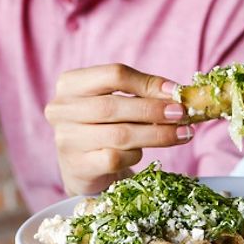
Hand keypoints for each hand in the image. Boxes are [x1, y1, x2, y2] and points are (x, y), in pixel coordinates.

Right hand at [45, 63, 193, 194]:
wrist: (83, 168)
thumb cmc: (104, 127)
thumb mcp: (117, 103)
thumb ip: (141, 94)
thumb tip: (177, 93)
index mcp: (70, 84)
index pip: (114, 75)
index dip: (148, 83)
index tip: (176, 92)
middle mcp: (61, 109)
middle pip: (114, 105)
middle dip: (154, 110)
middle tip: (182, 114)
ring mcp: (66, 139)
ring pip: (119, 134)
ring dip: (156, 134)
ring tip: (182, 134)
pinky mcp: (77, 166)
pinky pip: (115, 158)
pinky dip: (135, 155)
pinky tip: (142, 154)